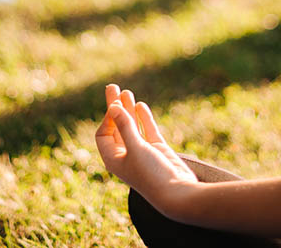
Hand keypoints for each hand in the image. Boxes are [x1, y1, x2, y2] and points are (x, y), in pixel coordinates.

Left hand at [95, 84, 197, 213]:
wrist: (177, 193)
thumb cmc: (151, 174)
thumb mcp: (135, 148)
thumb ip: (124, 126)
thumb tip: (112, 106)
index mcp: (114, 160)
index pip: (103, 134)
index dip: (107, 118)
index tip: (114, 104)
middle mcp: (126, 155)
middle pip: (115, 127)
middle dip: (114, 107)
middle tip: (112, 86)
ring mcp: (142, 152)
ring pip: (132, 126)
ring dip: (128, 109)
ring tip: (127, 91)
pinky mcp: (157, 150)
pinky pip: (147, 130)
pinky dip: (143, 118)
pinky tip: (140, 105)